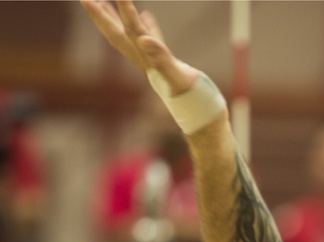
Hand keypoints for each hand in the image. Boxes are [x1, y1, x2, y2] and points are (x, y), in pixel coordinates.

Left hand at [81, 0, 197, 95]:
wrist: (197, 108)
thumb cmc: (188, 93)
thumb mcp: (175, 74)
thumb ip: (161, 56)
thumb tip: (144, 39)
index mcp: (145, 57)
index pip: (130, 28)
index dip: (123, 9)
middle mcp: (143, 57)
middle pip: (117, 34)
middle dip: (101, 16)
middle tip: (85, 0)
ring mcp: (151, 60)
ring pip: (129, 36)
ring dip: (116, 20)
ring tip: (105, 3)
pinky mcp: (163, 62)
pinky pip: (151, 40)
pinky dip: (147, 27)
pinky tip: (147, 16)